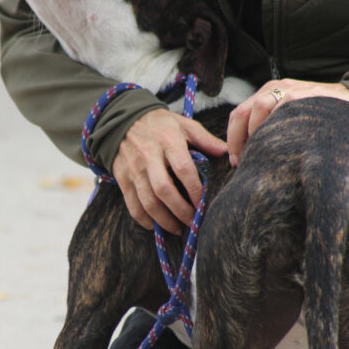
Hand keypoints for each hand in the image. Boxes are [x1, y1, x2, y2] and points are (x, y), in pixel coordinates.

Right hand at [112, 108, 226, 233]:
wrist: (122, 120)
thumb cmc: (160, 125)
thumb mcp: (184, 125)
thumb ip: (205, 139)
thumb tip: (226, 154)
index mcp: (168, 141)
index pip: (183, 169)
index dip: (195, 190)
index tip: (203, 204)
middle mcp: (149, 157)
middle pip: (164, 190)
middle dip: (180, 210)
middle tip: (193, 222)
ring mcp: (134, 169)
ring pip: (148, 202)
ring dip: (164, 220)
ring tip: (178, 229)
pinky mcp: (122, 179)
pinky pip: (133, 205)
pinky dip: (144, 220)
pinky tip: (156, 225)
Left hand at [227, 79, 348, 166]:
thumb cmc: (315, 115)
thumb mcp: (287, 114)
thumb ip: (267, 125)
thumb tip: (244, 154)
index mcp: (266, 93)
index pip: (238, 114)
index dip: (232, 139)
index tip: (235, 161)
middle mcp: (273, 89)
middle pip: (241, 112)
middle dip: (236, 140)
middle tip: (240, 162)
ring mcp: (287, 90)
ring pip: (257, 109)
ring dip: (253, 135)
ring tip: (259, 154)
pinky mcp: (301, 96)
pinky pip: (279, 112)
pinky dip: (272, 130)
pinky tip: (277, 147)